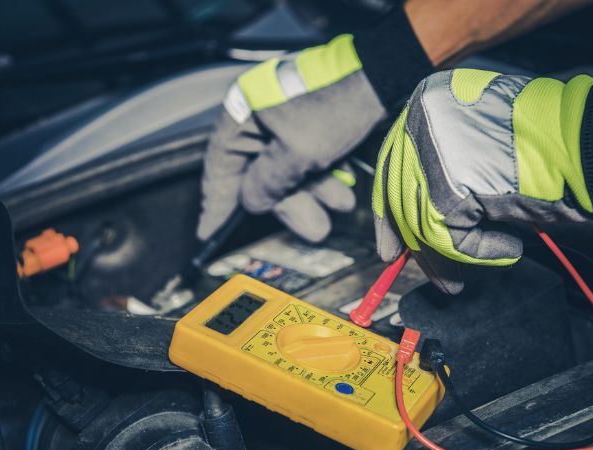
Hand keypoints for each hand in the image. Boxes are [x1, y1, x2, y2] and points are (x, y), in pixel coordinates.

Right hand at [198, 35, 385, 242]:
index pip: (220, 166)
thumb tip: (252, 202)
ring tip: (340, 204)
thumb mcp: (298, 152)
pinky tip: (343, 191)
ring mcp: (284, 121)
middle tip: (312, 226)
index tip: (210, 231)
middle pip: (259, 175)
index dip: (216, 202)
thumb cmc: (336, 104)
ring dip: (313, 194)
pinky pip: (306, 161)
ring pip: (288, 172)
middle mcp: (258, 118)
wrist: (382, 75)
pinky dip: (323, 179)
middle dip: (289, 204)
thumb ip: (268, 182)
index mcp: (243, 113)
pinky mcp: (308, 125)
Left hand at [373, 68, 592, 292]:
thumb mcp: (480, 149)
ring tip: (466, 273)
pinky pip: (447, 235)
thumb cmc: (550, 148)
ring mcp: (432, 147)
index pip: (392, 163)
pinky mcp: (448, 183)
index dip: (390, 211)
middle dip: (412, 241)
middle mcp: (422, 117)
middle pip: (399, 194)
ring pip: (420, 219)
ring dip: (448, 255)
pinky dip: (477, 252)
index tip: (392, 243)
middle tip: (417, 269)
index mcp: (428, 100)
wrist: (591, 146)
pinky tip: (508, 248)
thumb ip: (442, 172)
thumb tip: (409, 222)